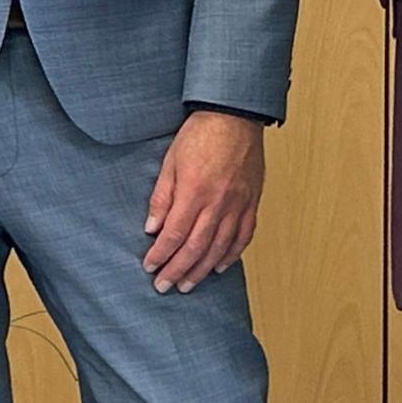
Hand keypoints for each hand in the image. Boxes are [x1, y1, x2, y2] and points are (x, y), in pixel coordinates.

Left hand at [141, 111, 263, 293]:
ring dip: (201, 270)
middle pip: (195, 247)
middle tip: (164, 286)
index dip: (161, 255)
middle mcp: (218, 203)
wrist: (234, 116)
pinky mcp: (251, 202)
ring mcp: (237, 205)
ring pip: (219, 248)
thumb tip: (152, 228)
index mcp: (194, 192)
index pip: (174, 234)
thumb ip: (162, 197)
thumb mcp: (170, 161)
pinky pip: (243, 236)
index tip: (150, 267)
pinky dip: (231, 255)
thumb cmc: (201, 133)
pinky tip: (219, 267)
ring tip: (188, 285)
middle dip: (177, 270)